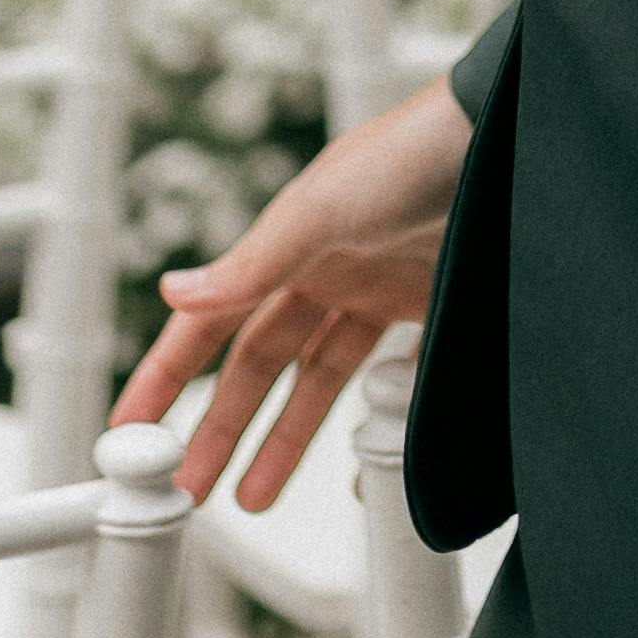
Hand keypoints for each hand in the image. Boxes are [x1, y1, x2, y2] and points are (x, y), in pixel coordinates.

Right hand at [112, 81, 473, 511]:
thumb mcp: (321, 209)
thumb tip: (175, 291)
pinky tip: (359, 464)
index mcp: (283, 247)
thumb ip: (253, 262)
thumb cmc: (412, 152)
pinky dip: (369, 423)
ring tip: (251, 497)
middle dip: (219, 427)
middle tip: (188, 486)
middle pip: (255, 365)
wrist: (509, 141)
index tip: (128, 428)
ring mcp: (374, 294)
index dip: (165, 377)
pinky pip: (386, 381)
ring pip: (311, 382)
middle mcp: (323, 272)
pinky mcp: (426, 312)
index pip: (207, 325)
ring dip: (280, 438)